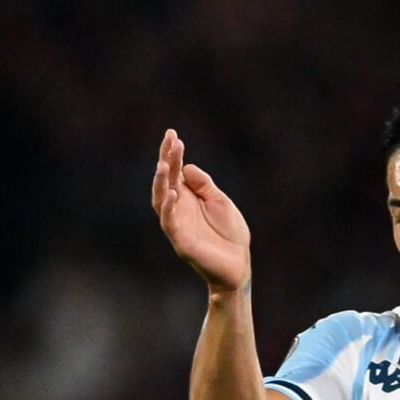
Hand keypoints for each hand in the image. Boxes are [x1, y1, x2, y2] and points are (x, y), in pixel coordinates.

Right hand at [150, 130, 251, 294]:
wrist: (238, 265)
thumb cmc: (229, 234)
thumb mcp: (220, 202)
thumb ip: (204, 185)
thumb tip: (186, 166)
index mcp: (187, 198)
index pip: (176, 172)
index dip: (173, 154)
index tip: (172, 135)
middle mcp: (178, 209)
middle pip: (166, 182)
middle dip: (166, 161)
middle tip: (170, 141)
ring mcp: (177, 225)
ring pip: (161, 201)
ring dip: (161, 182)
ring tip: (164, 164)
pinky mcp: (181, 242)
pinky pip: (170, 223)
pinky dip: (168, 208)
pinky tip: (172, 193)